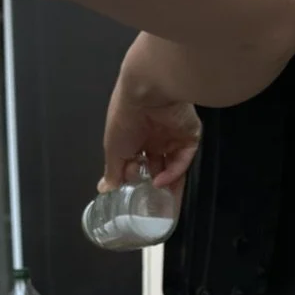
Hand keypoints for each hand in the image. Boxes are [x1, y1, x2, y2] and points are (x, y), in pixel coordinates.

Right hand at [100, 70, 201, 199]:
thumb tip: (104, 190)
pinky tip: (163, 180)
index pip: (136, 161)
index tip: (130, 189)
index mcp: (135, 135)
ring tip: (160, 199)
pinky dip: (174, 171)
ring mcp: (173, 136)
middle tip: (150, 202)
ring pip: (174, 165)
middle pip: (157, 165)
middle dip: (153, 183)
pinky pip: (184, 158)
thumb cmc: (125, 118)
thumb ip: (113, 172)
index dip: (134, 176)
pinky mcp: (189, 135)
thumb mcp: (113, 149)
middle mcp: (154, 135)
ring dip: (167, 182)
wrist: (148, 92)